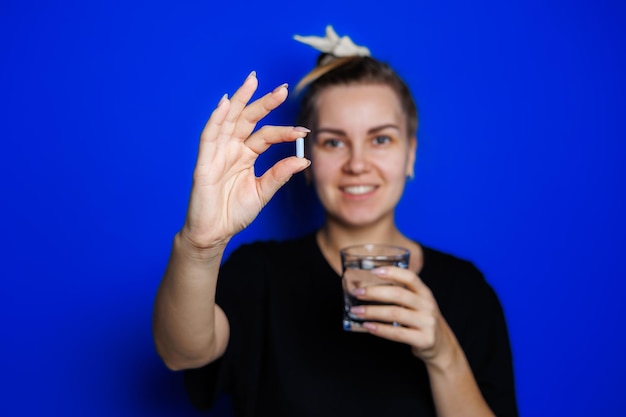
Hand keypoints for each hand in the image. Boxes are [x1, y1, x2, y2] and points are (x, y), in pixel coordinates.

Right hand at [182, 72, 310, 248]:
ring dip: (240, 100)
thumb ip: (280, 174)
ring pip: (228, 120)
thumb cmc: (234, 213)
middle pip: (248, 119)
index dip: (284, 131)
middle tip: (283, 89)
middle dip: (264, 102)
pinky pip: (209, 136)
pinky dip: (216, 119)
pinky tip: (225, 103)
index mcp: (246, 155)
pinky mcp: (204, 162)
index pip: (266, 136)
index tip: (304, 131)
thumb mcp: (263, 192)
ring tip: (253, 81)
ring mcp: (217, 153)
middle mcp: (231, 149)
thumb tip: (304, 160)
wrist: (214, 233)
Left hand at [349, 267, 458, 365]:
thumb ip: (402, 294)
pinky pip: (397, 333)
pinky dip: (380, 329)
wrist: (442, 346)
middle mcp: (427, 305)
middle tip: (357, 293)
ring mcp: (427, 322)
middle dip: (374, 292)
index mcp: (425, 293)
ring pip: (395, 314)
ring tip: (356, 311)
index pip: (410, 277)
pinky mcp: (424, 339)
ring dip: (372, 312)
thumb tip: (367, 286)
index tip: (373, 271)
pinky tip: (367, 326)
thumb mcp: (418, 303)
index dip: (392, 272)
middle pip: (398, 294)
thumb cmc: (422, 320)